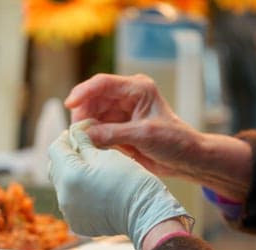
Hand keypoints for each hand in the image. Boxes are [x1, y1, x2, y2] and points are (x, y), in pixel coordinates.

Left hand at [48, 122, 192, 249]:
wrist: (145, 213)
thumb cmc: (129, 180)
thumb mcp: (106, 154)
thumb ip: (84, 143)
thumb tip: (74, 133)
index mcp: (68, 175)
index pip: (56, 149)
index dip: (67, 138)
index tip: (79, 133)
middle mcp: (63, 196)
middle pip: (56, 168)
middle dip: (68, 157)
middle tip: (85, 149)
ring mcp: (69, 212)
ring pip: (63, 186)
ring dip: (72, 175)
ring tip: (92, 170)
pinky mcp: (78, 222)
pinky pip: (72, 202)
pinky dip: (79, 193)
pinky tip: (95, 188)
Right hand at [64, 74, 198, 178]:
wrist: (185, 159)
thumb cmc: (174, 141)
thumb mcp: (144, 135)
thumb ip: (113, 134)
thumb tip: (85, 135)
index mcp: (137, 88)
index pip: (102, 84)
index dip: (83, 92)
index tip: (70, 105)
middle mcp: (126, 97)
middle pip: (93, 100)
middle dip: (82, 115)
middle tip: (77, 134)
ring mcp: (120, 113)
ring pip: (92, 116)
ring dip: (86, 128)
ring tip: (84, 143)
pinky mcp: (117, 129)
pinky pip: (96, 130)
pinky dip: (91, 138)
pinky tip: (90, 147)